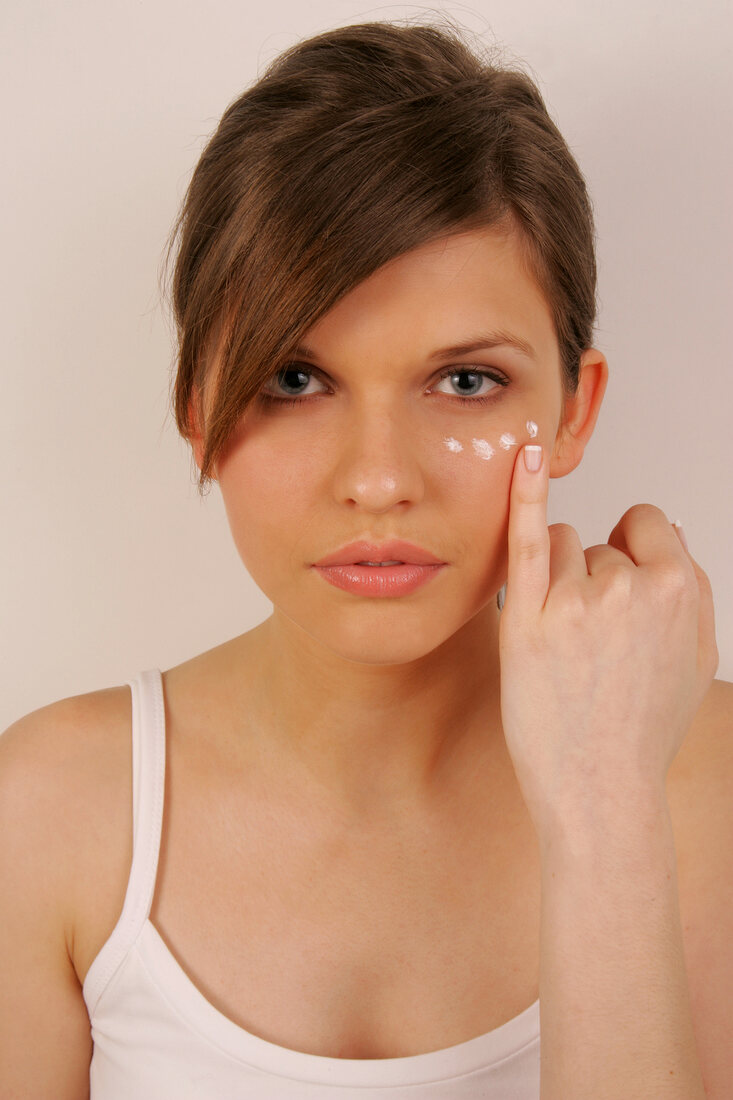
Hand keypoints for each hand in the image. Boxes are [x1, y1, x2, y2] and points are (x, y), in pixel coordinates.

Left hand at [498, 444, 718, 840]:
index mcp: (679, 590)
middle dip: (592, 580)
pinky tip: (523, 456)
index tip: (619, 590)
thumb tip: (668, 530)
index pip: (644, 526)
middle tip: (592, 646)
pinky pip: (524, 538)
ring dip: (555, 580)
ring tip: (565, 644)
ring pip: (558, 547)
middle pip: (598, 543)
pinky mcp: (526, 618)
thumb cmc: (642, 728)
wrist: (599, 789)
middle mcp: (629, 587)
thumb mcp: (695, 659)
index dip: (629, 555)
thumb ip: (691, 589)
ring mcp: (575, 601)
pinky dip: (523, 492)